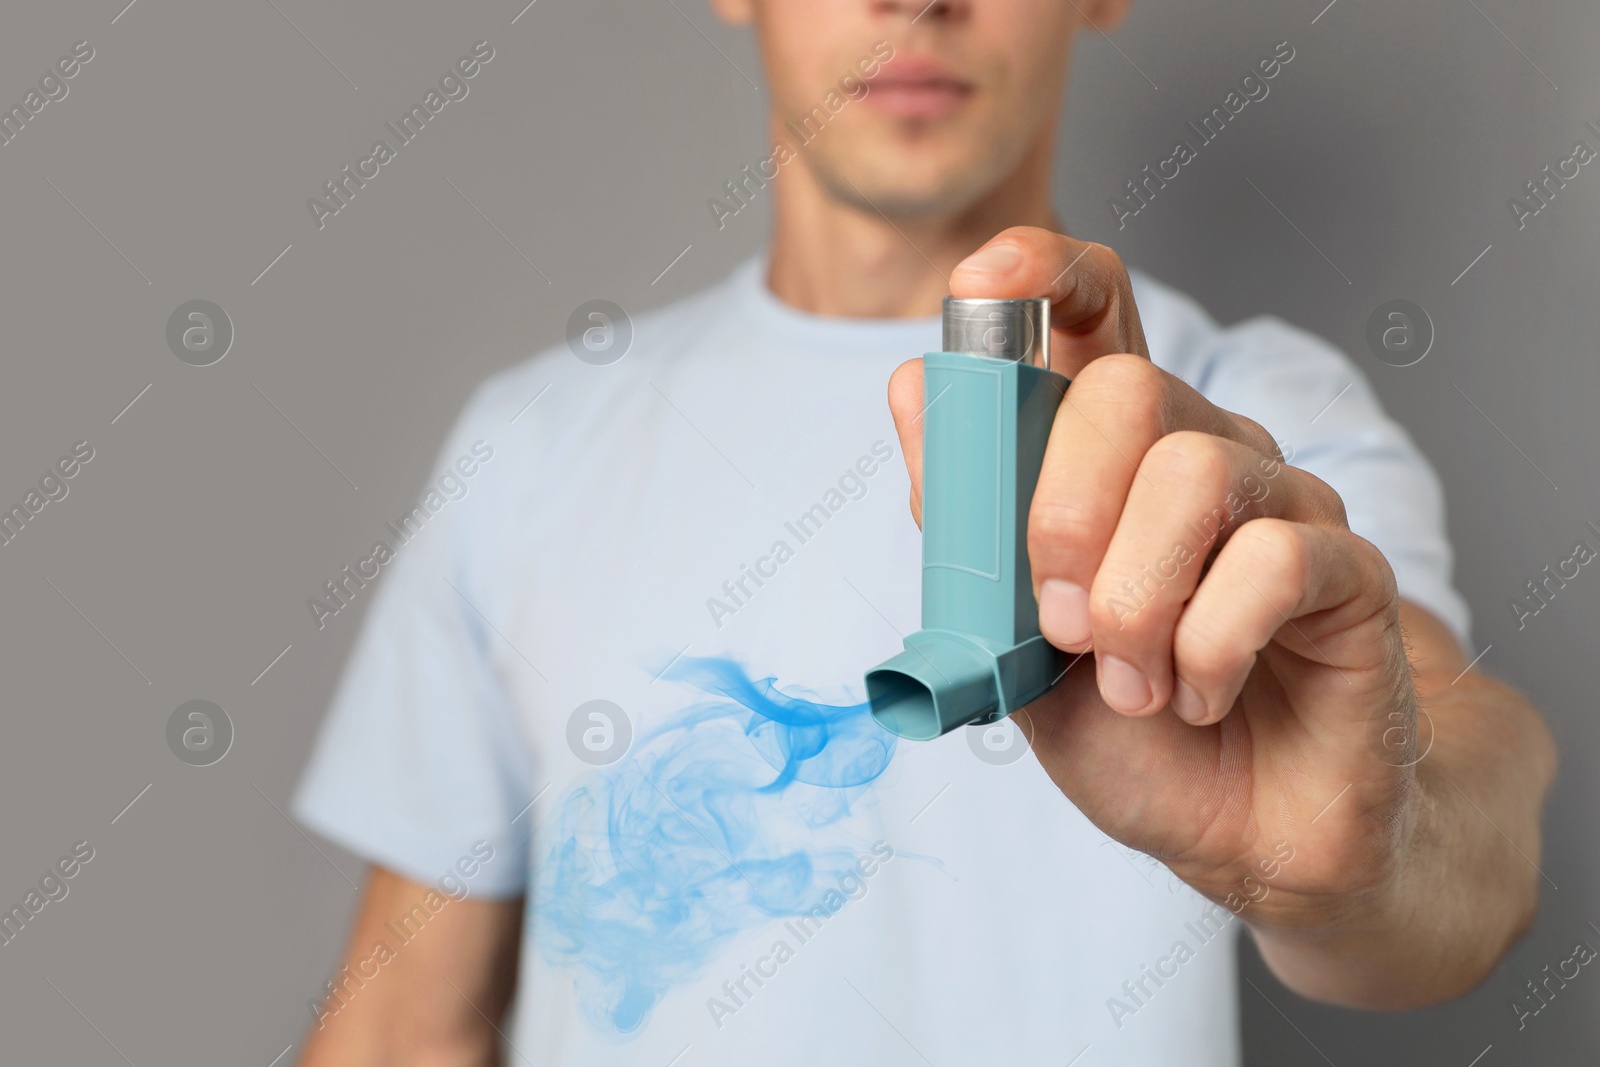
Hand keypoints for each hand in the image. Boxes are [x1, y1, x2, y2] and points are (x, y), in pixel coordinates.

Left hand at [888, 226, 1456, 993]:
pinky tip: (1197, 696)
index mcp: (1112, 455)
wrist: (1234, 830)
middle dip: (1063, 515)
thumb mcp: (1007, 634)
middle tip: (1055, 624)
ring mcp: (1282, 504)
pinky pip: (1271, 563)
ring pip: (1197, 473)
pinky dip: (1206, 651)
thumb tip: (912, 381)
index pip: (1092, 310)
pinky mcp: (1349, 572)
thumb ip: (965, 522)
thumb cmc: (1125, 726)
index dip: (1041, 273)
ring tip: (1128, 682)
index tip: (984, 281)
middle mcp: (1201, 451)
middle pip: (1129, 390)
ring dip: (1132, 603)